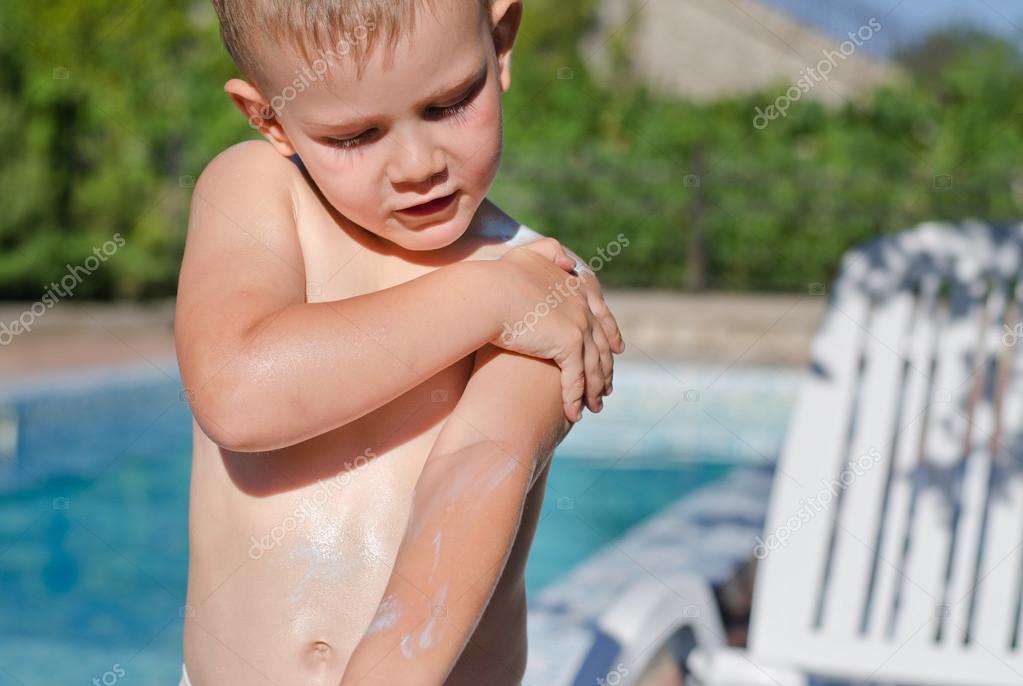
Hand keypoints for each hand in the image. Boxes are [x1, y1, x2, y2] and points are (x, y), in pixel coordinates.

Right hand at [492, 238, 623, 421]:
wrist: (488, 292)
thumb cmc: (498, 276)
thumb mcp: (528, 255)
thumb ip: (549, 252)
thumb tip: (568, 260)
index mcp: (574, 288)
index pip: (601, 314)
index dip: (610, 333)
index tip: (618, 349)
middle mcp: (582, 307)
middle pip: (601, 344)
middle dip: (605, 368)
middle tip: (606, 387)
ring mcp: (578, 326)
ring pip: (593, 366)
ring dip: (594, 389)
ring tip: (594, 407)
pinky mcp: (568, 345)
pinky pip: (576, 379)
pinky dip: (575, 398)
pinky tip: (574, 414)